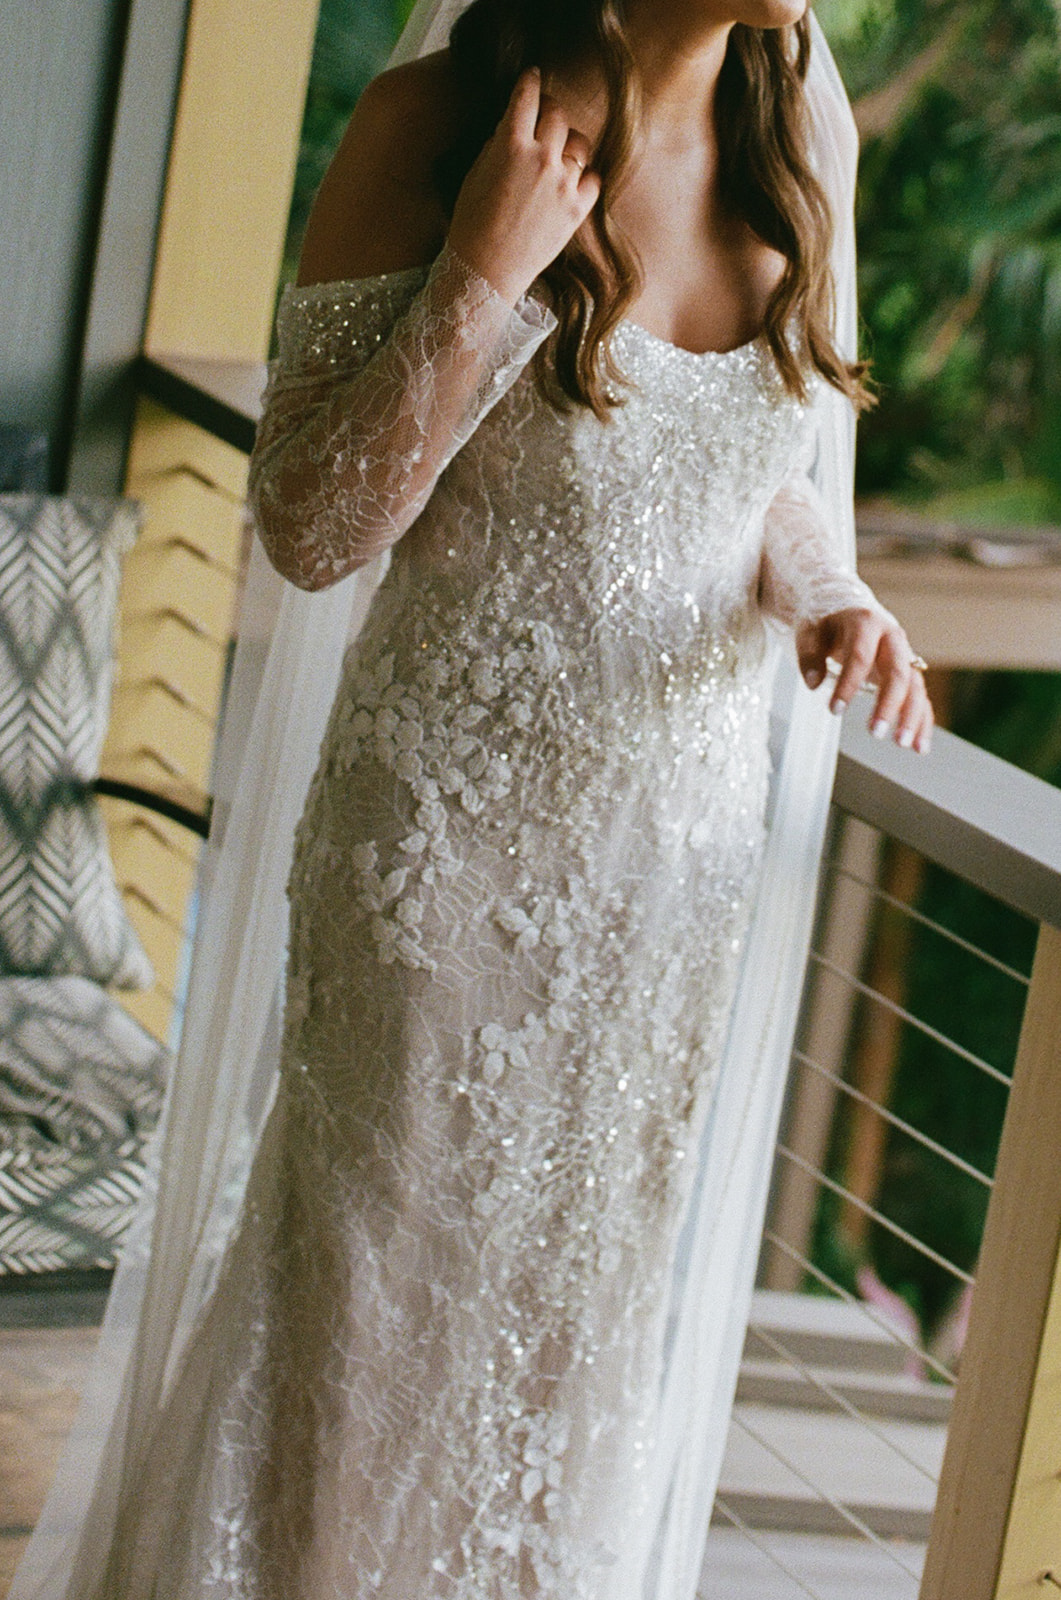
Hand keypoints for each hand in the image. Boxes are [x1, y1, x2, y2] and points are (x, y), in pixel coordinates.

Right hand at [447, 67, 600, 305]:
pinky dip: (584, 177)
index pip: (527, 97)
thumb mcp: (475, 174)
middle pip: (558, 114)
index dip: (530, 82)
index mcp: (511, 145)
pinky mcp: (577, 210)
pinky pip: (593, 179)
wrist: (485, 270)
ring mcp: (563, 184)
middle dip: (549, 111)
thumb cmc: (471, 224)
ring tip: (559, 154)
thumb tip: (513, 129)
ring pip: (580, 143)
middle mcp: (541, 159)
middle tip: (544, 119)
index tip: (533, 77)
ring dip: (569, 143)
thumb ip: (497, 145)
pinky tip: (572, 183)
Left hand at [796, 607, 934, 753]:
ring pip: (915, 688)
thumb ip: (809, 656)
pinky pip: (921, 698)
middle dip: (888, 705)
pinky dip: (922, 722)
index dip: (849, 684)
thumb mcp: (810, 633)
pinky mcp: (910, 674)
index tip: (834, 710)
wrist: (849, 611)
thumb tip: (813, 683)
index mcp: (866, 624)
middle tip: (876, 733)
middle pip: (897, 674)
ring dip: (911, 717)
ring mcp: (905, 656)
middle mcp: (893, 639)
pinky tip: (919, 747)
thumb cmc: (828, 625)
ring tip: (902, 744)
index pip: (860, 656)